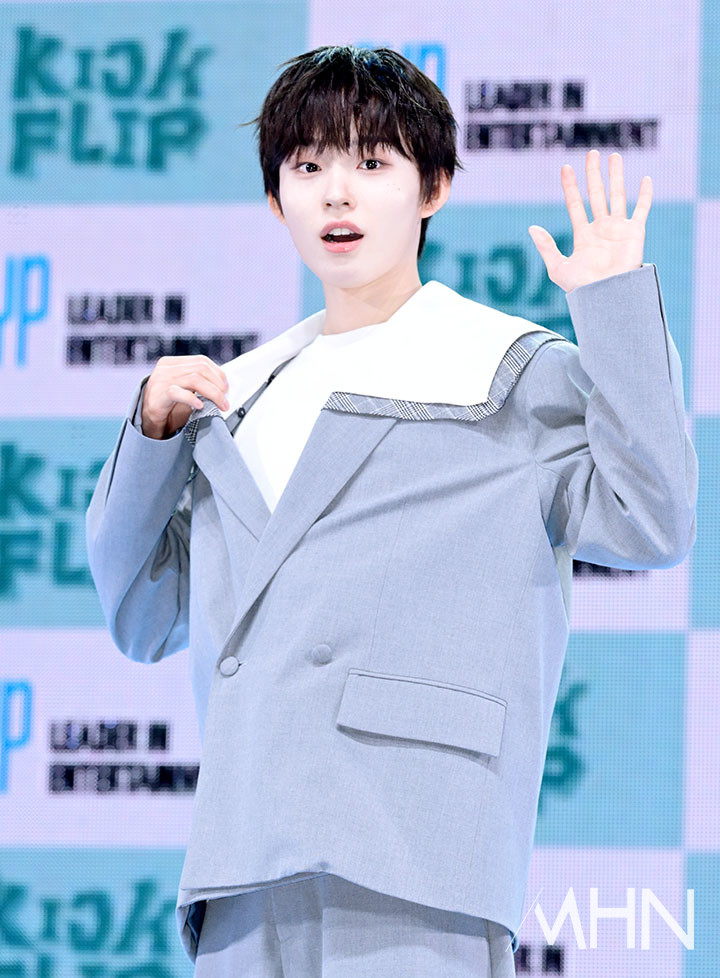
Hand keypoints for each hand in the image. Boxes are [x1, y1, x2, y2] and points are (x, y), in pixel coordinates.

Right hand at [141, 355, 229, 439]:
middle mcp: (166, 368)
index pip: (201, 361)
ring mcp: (161, 380)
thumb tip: (223, 386)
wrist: (148, 422)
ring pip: (195, 379)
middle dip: (218, 385)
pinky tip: (200, 406)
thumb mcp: (186, 390)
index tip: (226, 389)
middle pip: (201, 369)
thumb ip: (200, 383)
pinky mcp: (158, 395)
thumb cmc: (169, 407)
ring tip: (220, 405)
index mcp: (172, 363)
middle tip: (225, 401)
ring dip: (213, 394)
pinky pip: (178, 393)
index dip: (218, 374)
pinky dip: (192, 399)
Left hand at [528, 150, 651, 292]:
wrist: (607, 296)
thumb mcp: (558, 267)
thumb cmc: (582, 287)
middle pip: (596, 194)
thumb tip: (532, 227)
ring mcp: (618, 229)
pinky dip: (645, 195)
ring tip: (614, 156)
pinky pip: (641, 209)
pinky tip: (646, 179)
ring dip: (616, 176)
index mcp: (583, 235)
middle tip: (592, 153)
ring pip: (617, 195)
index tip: (565, 168)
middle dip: (593, 174)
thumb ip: (546, 247)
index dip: (570, 186)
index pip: (575, 204)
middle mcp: (601, 229)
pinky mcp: (635, 232)